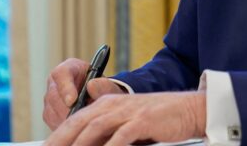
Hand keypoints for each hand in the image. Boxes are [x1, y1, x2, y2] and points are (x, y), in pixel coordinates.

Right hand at [43, 58, 124, 129]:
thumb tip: (91, 85)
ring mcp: (50, 99)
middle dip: (67, 110)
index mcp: (70, 68)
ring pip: (51, 112)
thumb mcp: (109, 87)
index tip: (72, 101)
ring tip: (83, 124)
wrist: (101, 102)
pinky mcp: (49, 114)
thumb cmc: (104, 91)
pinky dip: (65, 128)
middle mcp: (56, 82)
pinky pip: (52, 123)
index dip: (65, 87)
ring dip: (66, 120)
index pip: (61, 74)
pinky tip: (78, 129)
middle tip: (82, 119)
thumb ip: (104, 86)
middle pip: (54, 96)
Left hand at [44, 91, 206, 145]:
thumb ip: (109, 132)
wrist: (188, 110)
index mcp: (107, 104)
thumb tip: (90, 143)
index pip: (76, 120)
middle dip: (60, 141)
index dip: (58, 136)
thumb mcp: (128, 125)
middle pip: (79, 122)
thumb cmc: (159, 121)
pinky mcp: (143, 119)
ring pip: (95, 127)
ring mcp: (128, 111)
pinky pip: (121, 135)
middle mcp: (114, 104)